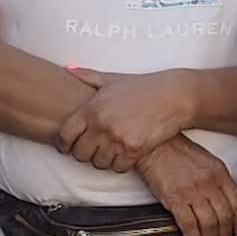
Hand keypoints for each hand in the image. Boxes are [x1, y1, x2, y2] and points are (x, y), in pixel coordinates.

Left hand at [55, 69, 202, 166]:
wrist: (173, 96)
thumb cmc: (141, 86)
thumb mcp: (112, 78)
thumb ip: (86, 75)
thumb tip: (66, 68)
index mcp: (92, 109)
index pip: (65, 136)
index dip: (63, 144)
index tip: (67, 146)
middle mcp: (102, 125)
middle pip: (80, 154)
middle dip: (85, 153)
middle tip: (92, 148)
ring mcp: (118, 139)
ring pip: (99, 163)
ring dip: (103, 159)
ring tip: (109, 150)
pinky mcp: (134, 150)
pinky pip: (118, 168)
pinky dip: (120, 164)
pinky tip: (124, 154)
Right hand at [137, 142, 236, 235]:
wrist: (154, 145)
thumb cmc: (178, 152)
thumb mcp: (207, 162)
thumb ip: (219, 181)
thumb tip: (226, 205)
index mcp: (220, 173)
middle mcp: (209, 183)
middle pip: (226, 217)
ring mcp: (192, 192)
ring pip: (210, 224)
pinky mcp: (174, 199)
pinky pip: (189, 225)